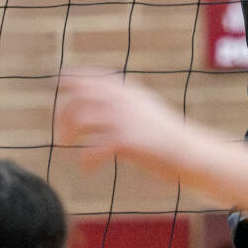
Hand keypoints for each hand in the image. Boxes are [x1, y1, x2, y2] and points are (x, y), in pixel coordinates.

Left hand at [56, 70, 191, 169]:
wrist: (190, 152)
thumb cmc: (168, 137)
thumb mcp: (147, 110)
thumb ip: (126, 104)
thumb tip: (105, 103)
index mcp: (128, 92)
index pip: (94, 77)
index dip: (73, 77)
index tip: (58, 80)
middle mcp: (123, 101)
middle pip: (80, 98)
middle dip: (64, 113)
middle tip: (62, 134)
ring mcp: (123, 119)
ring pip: (81, 119)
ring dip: (68, 133)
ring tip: (66, 147)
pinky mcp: (125, 141)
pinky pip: (93, 149)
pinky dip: (86, 161)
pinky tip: (87, 169)